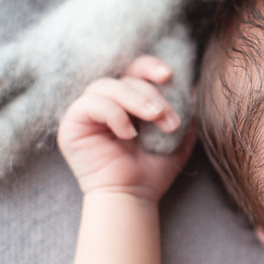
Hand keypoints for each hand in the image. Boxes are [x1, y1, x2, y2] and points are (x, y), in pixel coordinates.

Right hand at [58, 56, 197, 199]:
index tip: (168, 75)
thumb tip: (193, 87)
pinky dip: (113, 114)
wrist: (134, 197)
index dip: (148, 66)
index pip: (133, 70)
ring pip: (106, 86)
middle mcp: (103, 102)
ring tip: (156, 119)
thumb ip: (184, 111)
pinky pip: (89, 104)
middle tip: (170, 120)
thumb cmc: (152, 170)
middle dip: (152, 95)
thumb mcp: (177, 137)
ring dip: (135, 100)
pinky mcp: (71, 126)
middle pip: (124, 78)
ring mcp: (85, 113)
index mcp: (125, 101)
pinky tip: (129, 134)